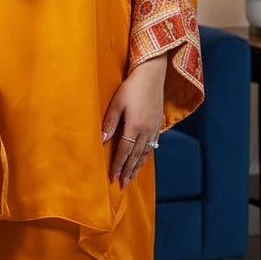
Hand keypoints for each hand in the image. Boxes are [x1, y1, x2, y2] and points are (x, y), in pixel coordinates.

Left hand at [102, 56, 165, 187]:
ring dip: (137, 167)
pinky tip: (141, 160)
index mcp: (135, 126)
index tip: (112, 178)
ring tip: (130, 178)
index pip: (124, 152)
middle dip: (128, 172)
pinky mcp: (158, 124)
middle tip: (121, 184)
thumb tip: (101, 140)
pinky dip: (145, 157)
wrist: (152, 74)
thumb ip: (110, 122)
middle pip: (135, 157)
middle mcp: (146, 131)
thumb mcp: (117, 103)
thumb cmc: (132, 86)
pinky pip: (152, 146)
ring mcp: (154, 129)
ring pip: (145, 153)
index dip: (118, 165)